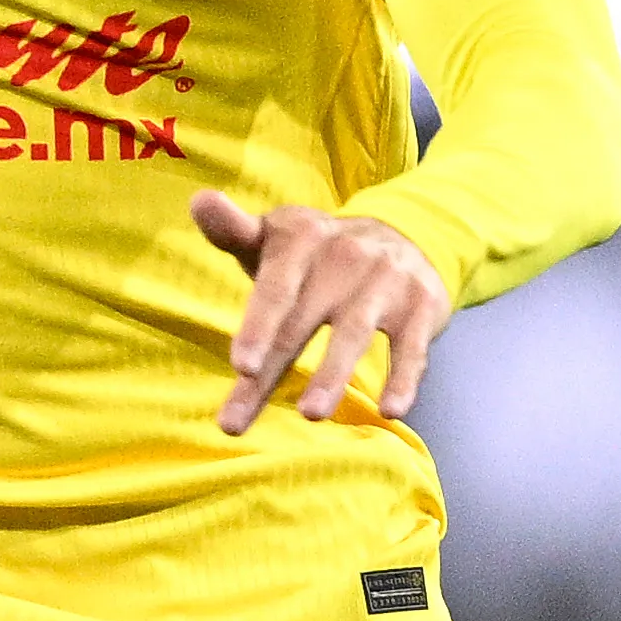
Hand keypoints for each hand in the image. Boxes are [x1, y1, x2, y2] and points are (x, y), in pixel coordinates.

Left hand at [193, 190, 451, 433]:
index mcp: (302, 240)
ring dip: (332, 375)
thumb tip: (200, 201)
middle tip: (240, 419)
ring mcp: (385, 281)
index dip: (258, 326)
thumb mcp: (276, 238)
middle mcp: (344, 256)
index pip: (275, 288)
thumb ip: (233, 230)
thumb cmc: (316, 255)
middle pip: (301, 321)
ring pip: (355, 332)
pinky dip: (404, 378)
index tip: (242, 366)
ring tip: (311, 415)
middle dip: (272, 370)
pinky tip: (390, 411)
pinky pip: (411, 347)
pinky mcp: (420, 306)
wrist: (403, 234)